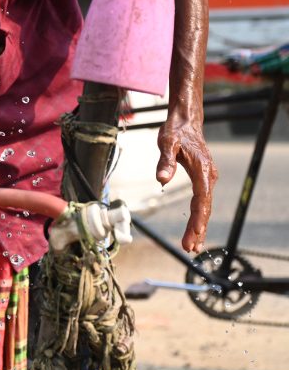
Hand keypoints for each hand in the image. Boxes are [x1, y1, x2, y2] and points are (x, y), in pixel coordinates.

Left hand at [156, 116, 217, 252]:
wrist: (186, 122)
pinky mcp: (204, 179)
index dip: (198, 218)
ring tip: (193, 246)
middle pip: (205, 207)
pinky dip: (199, 216)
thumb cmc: (176, 131)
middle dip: (198, 229)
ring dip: (199, 226)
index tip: (195, 234)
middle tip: (190, 248)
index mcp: (202, 170)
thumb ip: (165, 161)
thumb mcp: (167, 143)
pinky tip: (195, 228)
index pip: (201, 199)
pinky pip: (202, 201)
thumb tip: (161, 180)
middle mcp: (209, 176)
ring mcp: (208, 178)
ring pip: (205, 206)